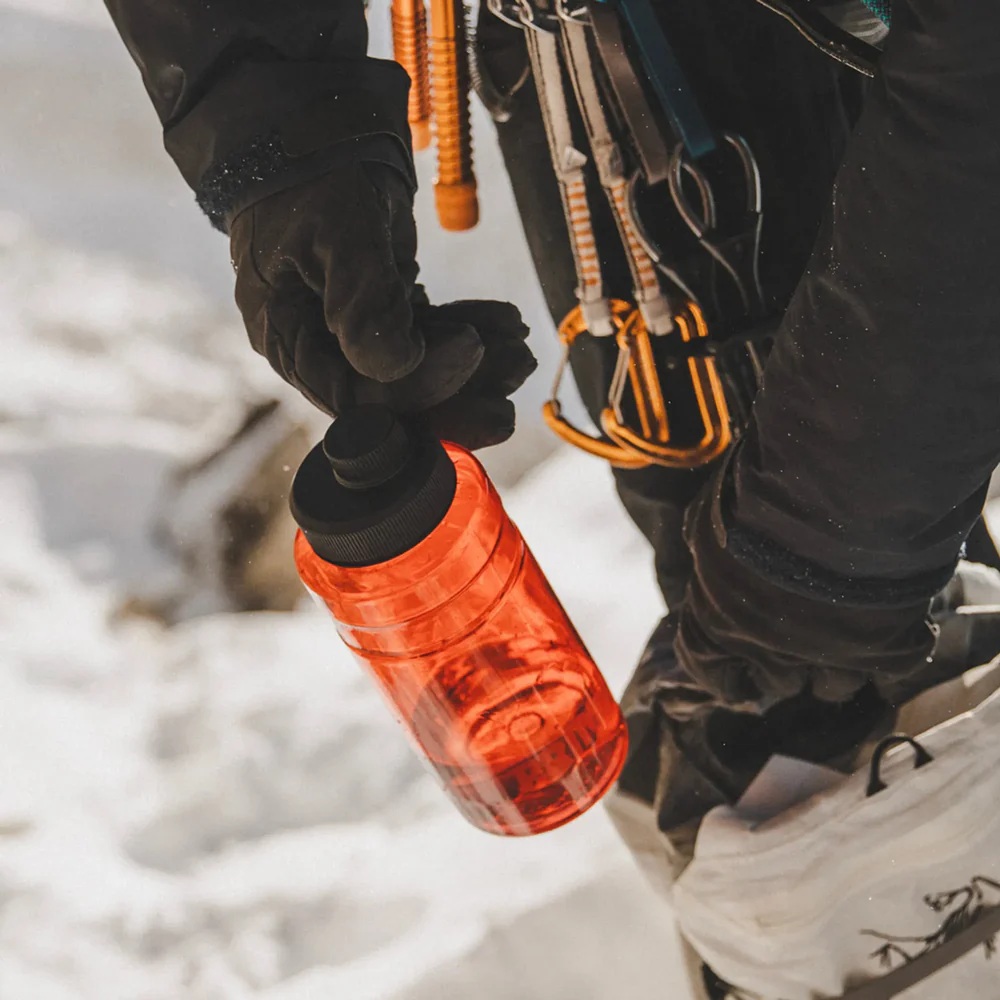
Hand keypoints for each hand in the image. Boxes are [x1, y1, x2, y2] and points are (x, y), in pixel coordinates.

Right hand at [230, 157, 534, 447]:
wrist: (316, 126)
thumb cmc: (314, 171)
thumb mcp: (339, 229)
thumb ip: (365, 301)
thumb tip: (396, 365)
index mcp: (289, 337)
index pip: (357, 396)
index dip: (420, 387)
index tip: (472, 349)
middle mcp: (318, 347)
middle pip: (392, 397)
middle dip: (460, 387)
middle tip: (518, 370)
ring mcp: (350, 333)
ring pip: (418, 370)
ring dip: (475, 362)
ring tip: (522, 344)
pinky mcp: (381, 313)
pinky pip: (427, 339)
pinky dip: (467, 333)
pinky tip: (505, 321)